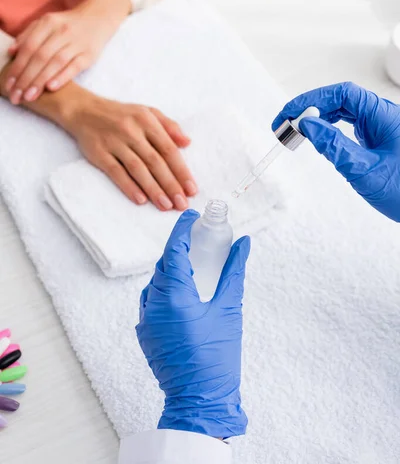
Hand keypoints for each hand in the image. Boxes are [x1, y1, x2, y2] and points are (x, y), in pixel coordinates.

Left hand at [4, 0, 130, 103]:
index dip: (17, 66)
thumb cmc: (67, 25)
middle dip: (26, 78)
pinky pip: (75, 66)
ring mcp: (77, 43)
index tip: (9, 84)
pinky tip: (51, 88)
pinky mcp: (89, 54)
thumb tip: (11, 52)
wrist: (97, 19)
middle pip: (40, 57)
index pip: (29, 47)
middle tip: (16, 96)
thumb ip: (28, 36)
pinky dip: (62, 77)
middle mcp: (62, 31)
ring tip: (30, 96)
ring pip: (55, 63)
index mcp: (48, 23)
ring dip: (40, 80)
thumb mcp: (47, 24)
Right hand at [67, 94, 196, 210]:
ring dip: (153, 189)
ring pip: (138, 169)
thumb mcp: (148, 112)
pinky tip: (140, 199)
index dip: (181, 171)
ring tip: (165, 205)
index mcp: (147, 121)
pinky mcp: (99, 153)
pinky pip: (116, 172)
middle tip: (181, 203)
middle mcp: (132, 131)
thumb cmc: (122, 114)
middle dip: (171, 184)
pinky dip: (129, 186)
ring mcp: (115, 142)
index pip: (168, 149)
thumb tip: (187, 142)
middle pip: (155, 162)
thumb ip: (169, 126)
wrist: (84, 110)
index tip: (191, 189)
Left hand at [136, 210, 249, 438]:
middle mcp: (153, 305)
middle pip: (164, 265)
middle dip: (179, 248)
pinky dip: (167, 288)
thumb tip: (243, 244)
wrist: (200, 400)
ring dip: (173, 268)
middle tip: (199, 237)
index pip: (173, 251)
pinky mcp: (145, 333)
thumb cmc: (218, 357)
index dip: (182, 229)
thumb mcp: (229, 310)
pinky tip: (185, 289)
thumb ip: (234, 272)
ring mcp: (146, 320)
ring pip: (157, 282)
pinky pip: (152, 300)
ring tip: (194, 262)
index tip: (193, 215)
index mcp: (173, 297)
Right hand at [272, 82, 399, 221]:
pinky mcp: (379, 138)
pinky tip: (318, 136)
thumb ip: (333, 145)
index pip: (342, 94)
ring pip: (345, 111)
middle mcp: (383, 116)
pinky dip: (331, 128)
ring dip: (319, 117)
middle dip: (311, 108)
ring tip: (296, 131)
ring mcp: (382, 126)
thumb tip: (307, 124)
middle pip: (341, 100)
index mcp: (384, 115)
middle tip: (286, 124)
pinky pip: (351, 124)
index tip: (290, 113)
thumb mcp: (363, 170)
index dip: (312, 100)